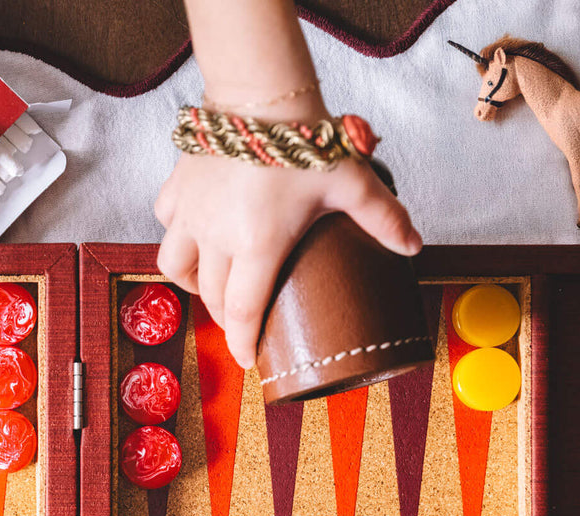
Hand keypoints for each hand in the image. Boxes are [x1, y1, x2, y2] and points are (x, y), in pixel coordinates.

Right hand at [154, 103, 421, 369]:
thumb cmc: (302, 138)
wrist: (259, 90)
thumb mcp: (350, 182)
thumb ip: (383, 217)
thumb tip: (412, 246)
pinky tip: (194, 231)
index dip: (243, 344)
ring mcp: (191, 213)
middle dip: (226, 317)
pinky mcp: (178, 188)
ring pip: (175, 266)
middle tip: (242, 322)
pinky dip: (177, 233)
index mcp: (256, 246)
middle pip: (212, 297)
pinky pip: (166, 222)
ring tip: (210, 284)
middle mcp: (216, 237)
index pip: (242, 313)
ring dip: (194, 284)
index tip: (248, 360)